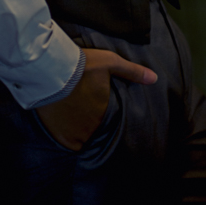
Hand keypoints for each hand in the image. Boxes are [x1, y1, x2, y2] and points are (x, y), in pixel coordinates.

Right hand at [36, 48, 156, 150]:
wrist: (51, 67)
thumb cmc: (83, 64)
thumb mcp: (110, 62)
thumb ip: (132, 72)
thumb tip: (154, 79)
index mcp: (105, 114)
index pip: (109, 121)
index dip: (101, 112)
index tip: (94, 104)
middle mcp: (91, 128)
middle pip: (94, 129)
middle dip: (90, 120)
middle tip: (81, 106)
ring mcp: (74, 134)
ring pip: (80, 136)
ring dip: (78, 128)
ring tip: (71, 112)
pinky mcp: (58, 135)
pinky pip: (66, 141)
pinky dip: (65, 133)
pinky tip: (62, 120)